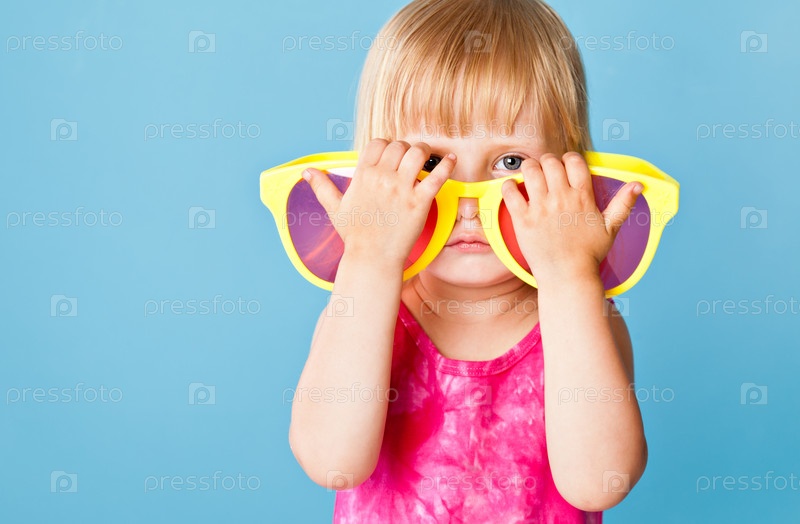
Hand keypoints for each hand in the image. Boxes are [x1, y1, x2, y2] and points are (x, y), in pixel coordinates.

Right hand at [303, 139, 454, 265]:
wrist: (372, 258)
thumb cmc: (355, 236)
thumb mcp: (334, 209)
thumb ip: (322, 187)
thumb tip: (307, 173)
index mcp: (363, 176)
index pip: (377, 144)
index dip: (387, 145)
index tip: (392, 155)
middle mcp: (382, 178)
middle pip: (399, 146)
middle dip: (406, 149)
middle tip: (411, 158)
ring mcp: (401, 189)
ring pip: (418, 153)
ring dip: (425, 151)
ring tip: (429, 157)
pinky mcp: (419, 202)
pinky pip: (437, 176)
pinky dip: (447, 165)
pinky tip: (452, 160)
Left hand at [500, 152, 642, 284]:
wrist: (567, 276)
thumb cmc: (589, 254)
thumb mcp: (610, 228)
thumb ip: (623, 204)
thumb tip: (638, 184)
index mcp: (582, 197)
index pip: (574, 161)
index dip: (568, 158)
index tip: (565, 165)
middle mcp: (561, 198)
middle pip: (550, 162)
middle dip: (547, 162)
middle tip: (545, 170)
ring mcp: (540, 208)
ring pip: (530, 171)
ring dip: (528, 168)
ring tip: (529, 175)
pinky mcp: (523, 220)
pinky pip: (510, 192)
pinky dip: (508, 186)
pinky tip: (512, 188)